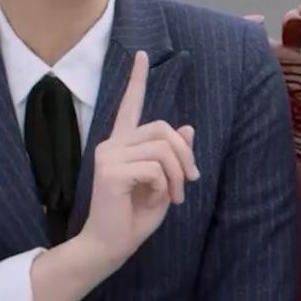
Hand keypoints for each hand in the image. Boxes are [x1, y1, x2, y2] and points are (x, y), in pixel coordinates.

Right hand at [79, 51, 198, 263]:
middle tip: (191, 181)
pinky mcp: (110, 170)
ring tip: (174, 196)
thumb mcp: (164, 183)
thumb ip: (173, 156)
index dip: (137, 79)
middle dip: (185, 154)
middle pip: (162, 128)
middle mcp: (112, 143)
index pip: (130, 105)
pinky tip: (155, 199)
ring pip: (162, 148)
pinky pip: (154, 167)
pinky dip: (164, 185)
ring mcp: (109, 154)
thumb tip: (187, 127)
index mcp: (123, 144)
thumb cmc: (135, 217)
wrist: (111, 246)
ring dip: (178, 175)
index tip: (141, 54)